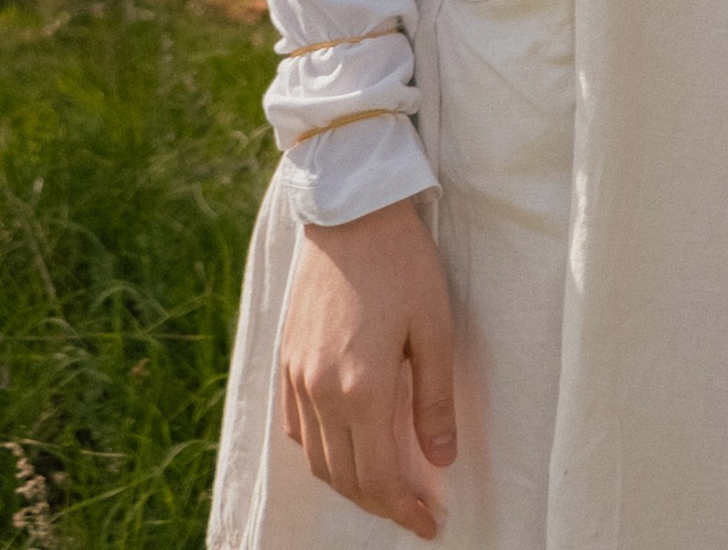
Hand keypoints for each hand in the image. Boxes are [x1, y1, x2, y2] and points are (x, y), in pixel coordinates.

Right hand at [279, 198, 457, 536]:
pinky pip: (298, 429)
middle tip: (413, 511)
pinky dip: (322, 453)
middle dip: (380, 504)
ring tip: (386, 487)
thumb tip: (440, 459)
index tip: (430, 523)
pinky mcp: (286, 360)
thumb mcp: (434, 326)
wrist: (350, 209)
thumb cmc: (402, 261)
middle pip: (345, 478)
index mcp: (361, 388)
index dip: (404, 509)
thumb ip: (434, 399)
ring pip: (318, 460)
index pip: (379, 477)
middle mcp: (321, 392)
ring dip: (350, 484)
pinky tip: (347, 448)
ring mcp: (297, 377)